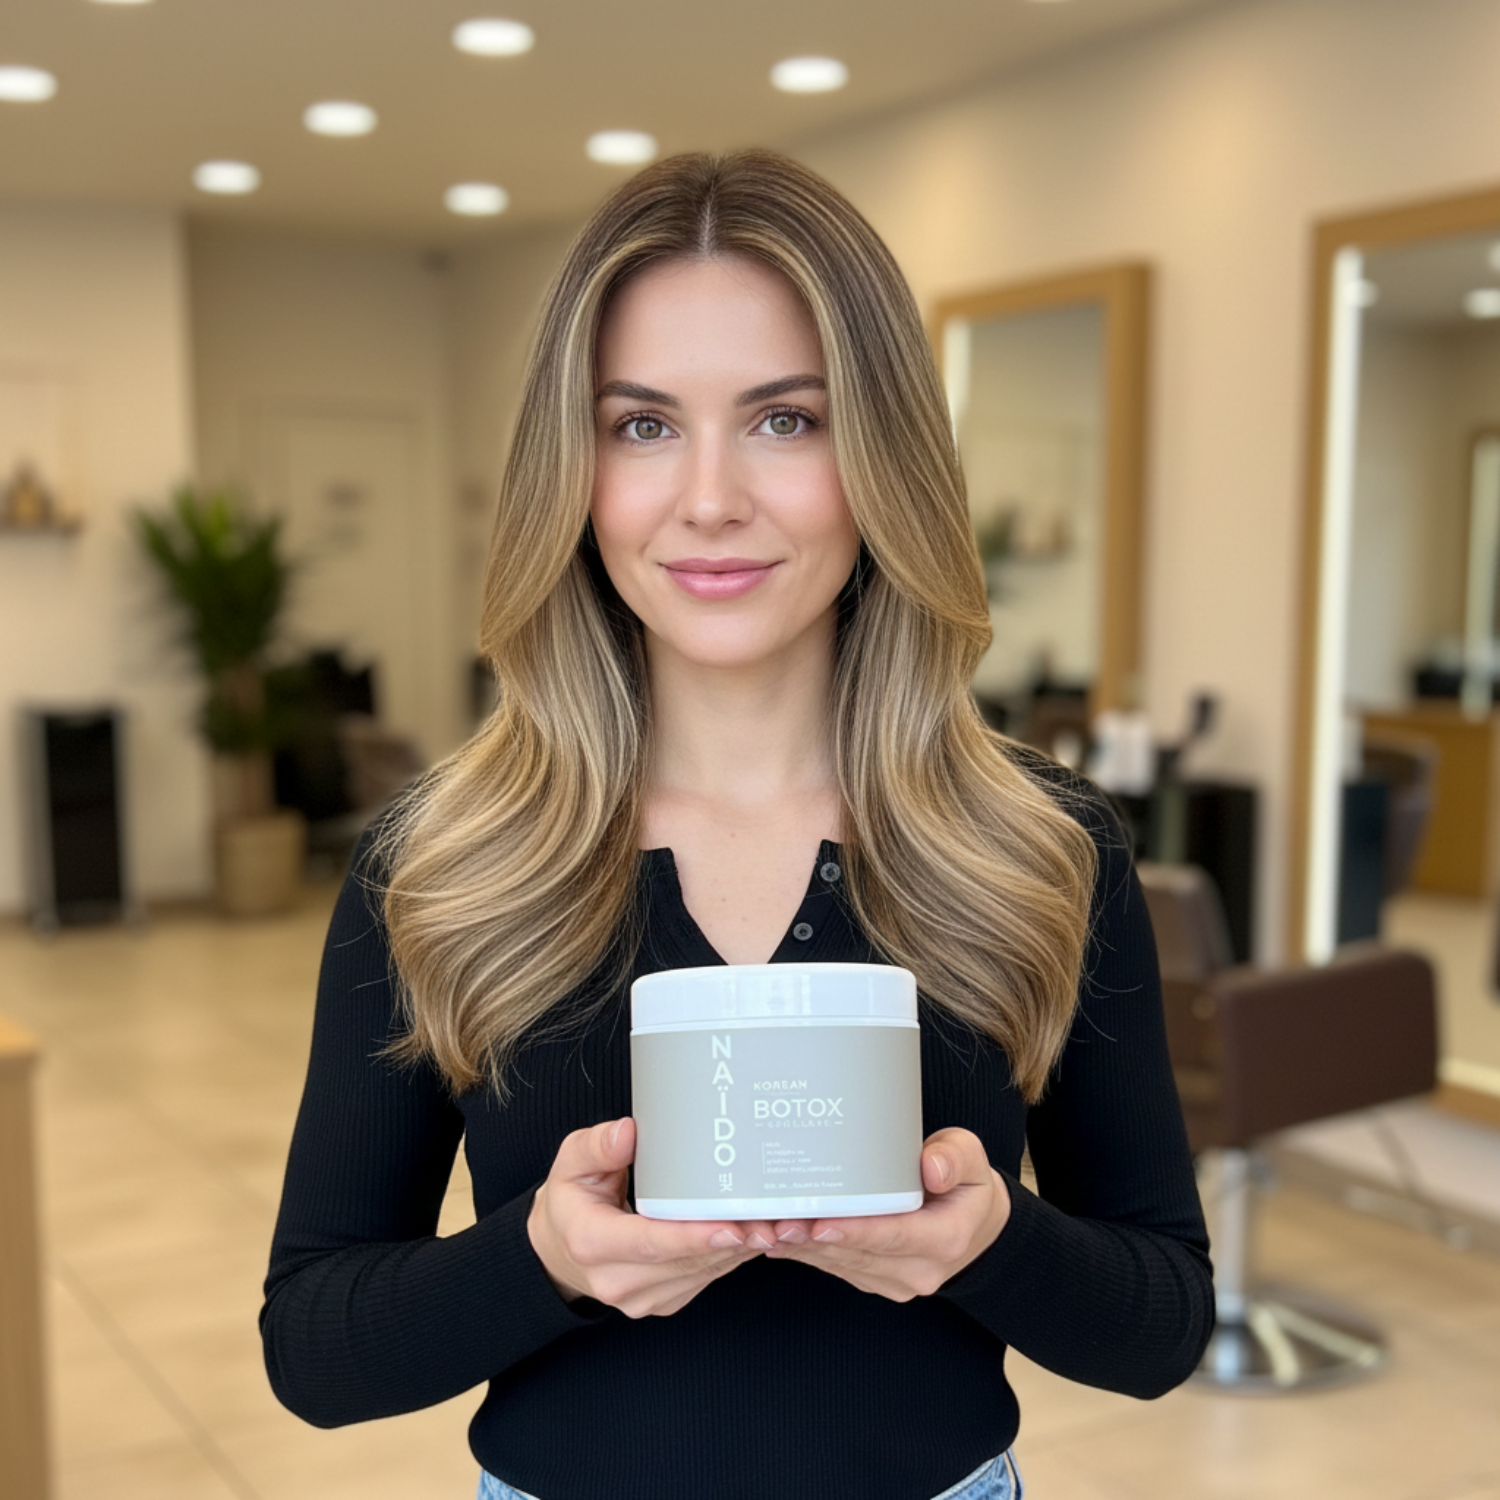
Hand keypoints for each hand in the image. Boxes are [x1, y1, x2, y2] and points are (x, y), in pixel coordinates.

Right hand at [526, 1117, 776, 1317]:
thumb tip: (627, 1133)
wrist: (559, 1247)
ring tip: (775, 1223)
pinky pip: (703, 1279)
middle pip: (685, 1261)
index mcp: (591, 1243)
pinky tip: (752, 1233)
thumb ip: (596, 1146)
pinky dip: (729, 1257)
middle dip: (732, 1241)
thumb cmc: (571, 1198)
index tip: (731, 1227)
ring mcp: (641, 1298)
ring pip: (701, 1273)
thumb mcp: (570, 1162)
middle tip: (773, 1219)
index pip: (649, 1243)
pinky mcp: (662, 1301)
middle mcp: (616, 1280)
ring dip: (738, 1251)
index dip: (693, 1236)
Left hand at [764, 1128, 1011, 1300]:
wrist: (973, 1226)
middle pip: (858, 1253)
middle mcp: (919, 1269)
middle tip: (776, 1220)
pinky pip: (836, 1268)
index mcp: (945, 1239)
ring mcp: (895, 1280)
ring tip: (766, 1227)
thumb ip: (955, 1157)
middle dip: (814, 1239)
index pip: (894, 1236)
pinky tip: (775, 1238)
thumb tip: (931, 1167)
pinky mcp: (875, 1280)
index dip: (854, 1231)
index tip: (820, 1224)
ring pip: (841, 1264)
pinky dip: (806, 1253)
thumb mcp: (972, 1160)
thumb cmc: (965, 1186)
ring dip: (803, 1248)